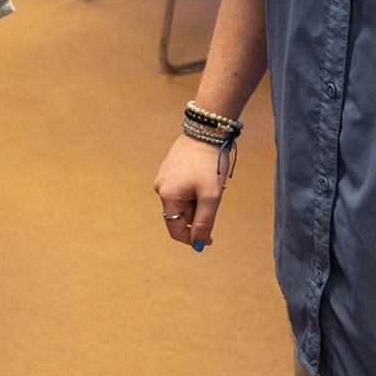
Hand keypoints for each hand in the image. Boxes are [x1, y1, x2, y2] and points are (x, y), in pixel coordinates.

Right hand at [153, 134, 224, 250]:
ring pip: (182, 202)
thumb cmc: (209, 164)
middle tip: (214, 199)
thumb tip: (199, 245)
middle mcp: (161, 188)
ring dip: (197, 202)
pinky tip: (204, 178)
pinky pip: (182, 189)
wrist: (206, 131)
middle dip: (198, 214)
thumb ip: (204, 223)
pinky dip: (194, 191)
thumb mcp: (211, 197)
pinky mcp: (170, 169)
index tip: (211, 240)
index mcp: (168, 196)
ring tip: (210, 185)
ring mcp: (164, 177)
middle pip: (180, 215)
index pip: (175, 230)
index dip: (193, 238)